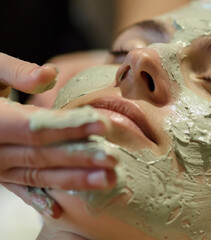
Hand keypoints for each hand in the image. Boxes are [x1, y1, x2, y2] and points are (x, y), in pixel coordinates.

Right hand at [0, 53, 115, 217]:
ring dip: (73, 180)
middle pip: (43, 156)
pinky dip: (38, 200)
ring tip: (105, 180)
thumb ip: (17, 72)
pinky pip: (20, 189)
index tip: (103, 125)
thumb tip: (49, 74)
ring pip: (38, 176)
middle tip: (112, 160)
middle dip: (80, 158)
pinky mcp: (0, 174)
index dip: (71, 128)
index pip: (38, 128)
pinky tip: (59, 211)